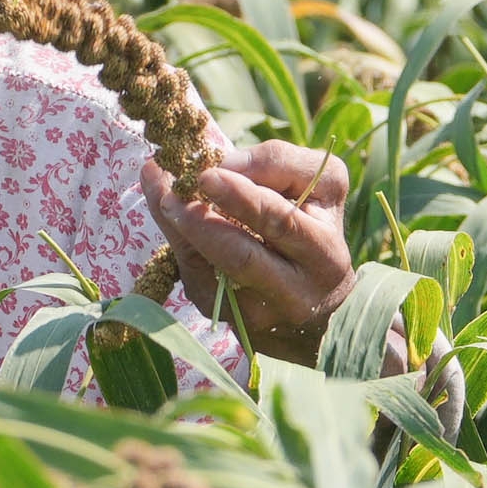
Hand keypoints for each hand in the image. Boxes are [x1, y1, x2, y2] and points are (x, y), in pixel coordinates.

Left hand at [151, 141, 354, 360]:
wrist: (318, 305)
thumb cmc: (315, 228)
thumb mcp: (320, 188)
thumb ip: (281, 164)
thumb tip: (225, 164)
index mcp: (324, 254)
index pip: (280, 222)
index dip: (241, 197)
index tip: (207, 173)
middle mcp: (296, 293)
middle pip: (242, 257)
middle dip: (202, 219)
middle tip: (175, 188)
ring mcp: (262, 315)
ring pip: (211, 274)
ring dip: (181, 231)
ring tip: (162, 194)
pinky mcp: (233, 323)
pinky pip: (199, 282)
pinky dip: (178, 244)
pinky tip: (167, 213)